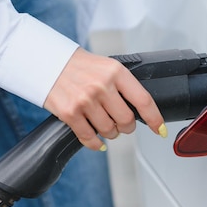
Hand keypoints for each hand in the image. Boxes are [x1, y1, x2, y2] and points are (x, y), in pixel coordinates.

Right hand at [44, 48, 166, 150]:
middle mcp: (102, 86)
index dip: (154, 118)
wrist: (47, 62)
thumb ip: (123, 85)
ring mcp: (85, 100)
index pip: (143, 100)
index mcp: (116, 72)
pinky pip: (89, 138)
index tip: (159, 129)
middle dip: (126, 127)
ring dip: (110, 133)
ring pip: (109, 131)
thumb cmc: (79, 66)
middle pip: (126, 121)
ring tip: (104, 125)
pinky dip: (96, 143)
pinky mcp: (70, 113)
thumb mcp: (107, 66)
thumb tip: (139, 110)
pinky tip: (97, 141)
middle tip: (121, 124)